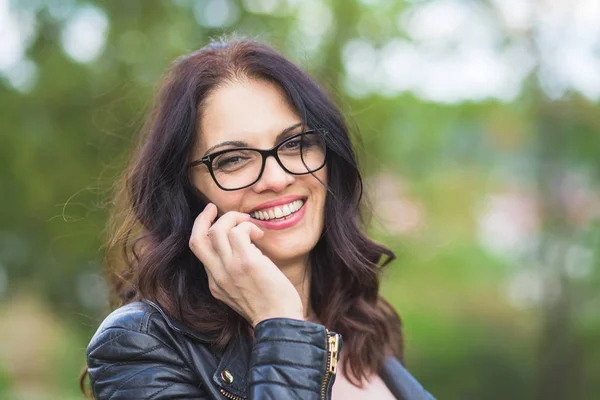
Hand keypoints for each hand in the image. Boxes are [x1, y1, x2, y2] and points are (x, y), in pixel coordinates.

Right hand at [189, 203, 303, 326]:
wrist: (280, 322)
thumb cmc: (270, 308)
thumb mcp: (242, 292)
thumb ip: (235, 274)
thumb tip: (246, 248)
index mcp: (215, 283)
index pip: (199, 251)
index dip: (204, 231)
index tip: (213, 220)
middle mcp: (218, 275)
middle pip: (197, 238)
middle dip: (203, 218)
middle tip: (216, 209)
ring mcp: (230, 268)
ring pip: (217, 230)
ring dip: (234, 219)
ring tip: (250, 225)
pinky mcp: (246, 262)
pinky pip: (238, 232)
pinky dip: (248, 226)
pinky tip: (259, 235)